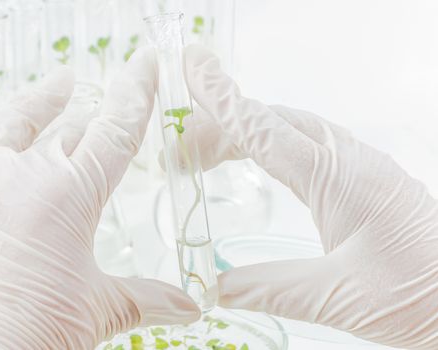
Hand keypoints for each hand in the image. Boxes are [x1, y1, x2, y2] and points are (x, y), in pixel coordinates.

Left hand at [0, 48, 198, 348]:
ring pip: (10, 124)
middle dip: (87, 117)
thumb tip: (191, 307)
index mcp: (72, 193)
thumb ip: (148, 299)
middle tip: (96, 107)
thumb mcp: (98, 310)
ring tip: (53, 88)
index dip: (136, 92)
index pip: (117, 128)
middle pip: (68, 129)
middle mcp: (25, 173)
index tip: (145, 63)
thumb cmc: (29, 332)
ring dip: (36, 105)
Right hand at [183, 44, 437, 349]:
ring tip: (206, 156)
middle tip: (180, 150)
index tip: (192, 67)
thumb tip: (215, 288)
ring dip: (244, 133)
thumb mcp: (338, 297)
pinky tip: (257, 161)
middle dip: (220, 123)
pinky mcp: (362, 176)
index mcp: (339, 177)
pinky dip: (269, 144)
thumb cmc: (421, 296)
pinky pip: (307, 143)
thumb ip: (269, 288)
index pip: (264, 128)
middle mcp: (348, 159)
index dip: (221, 99)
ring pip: (289, 129)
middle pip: (271, 121)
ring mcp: (358, 164)